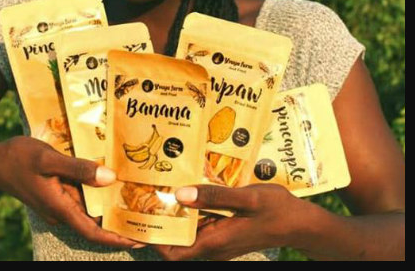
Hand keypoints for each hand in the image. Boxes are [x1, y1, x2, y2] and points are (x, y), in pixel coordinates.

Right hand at [0, 136, 143, 249]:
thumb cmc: (19, 158)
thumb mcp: (49, 159)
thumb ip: (78, 168)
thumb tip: (110, 178)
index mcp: (61, 207)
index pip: (94, 233)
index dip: (118, 238)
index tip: (140, 238)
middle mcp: (61, 211)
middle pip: (94, 224)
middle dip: (119, 223)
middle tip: (145, 216)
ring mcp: (57, 204)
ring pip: (87, 210)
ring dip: (107, 207)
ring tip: (132, 198)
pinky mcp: (54, 194)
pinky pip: (78, 199)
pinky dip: (94, 195)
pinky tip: (105, 180)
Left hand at [149, 182, 300, 260]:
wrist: (303, 225)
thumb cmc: (277, 211)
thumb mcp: (247, 198)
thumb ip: (214, 196)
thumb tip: (180, 195)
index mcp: (214, 242)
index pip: (172, 252)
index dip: (151, 239)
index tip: (135, 217)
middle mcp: (213, 245)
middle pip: (175, 241)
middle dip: (157, 221)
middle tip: (140, 192)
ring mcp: (220, 240)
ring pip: (187, 232)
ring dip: (172, 214)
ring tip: (155, 185)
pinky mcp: (225, 232)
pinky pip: (200, 225)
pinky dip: (188, 210)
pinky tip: (183, 187)